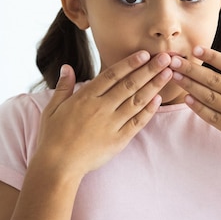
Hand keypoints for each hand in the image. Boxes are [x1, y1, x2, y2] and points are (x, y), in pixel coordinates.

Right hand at [35, 51, 172, 176]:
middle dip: (149, 70)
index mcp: (86, 97)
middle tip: (165, 57)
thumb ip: (64, 87)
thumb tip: (67, 67)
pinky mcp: (118, 140)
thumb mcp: (53, 108)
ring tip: (167, 73)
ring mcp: (111, 124)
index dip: (130, 63)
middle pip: (129, 84)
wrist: (58, 166)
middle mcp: (101, 108)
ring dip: (153, 86)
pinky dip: (148, 111)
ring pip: (137, 101)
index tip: (144, 54)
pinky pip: (137, 123)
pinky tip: (158, 99)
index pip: (112, 75)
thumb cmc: (53, 136)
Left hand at [169, 46, 220, 165]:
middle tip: (172, 60)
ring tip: (174, 75)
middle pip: (213, 80)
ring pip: (209, 97)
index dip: (213, 57)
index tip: (196, 49)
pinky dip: (198, 108)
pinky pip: (212, 118)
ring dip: (189, 86)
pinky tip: (185, 100)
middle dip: (191, 69)